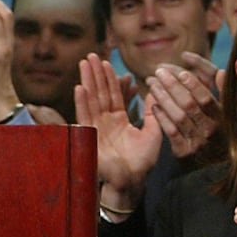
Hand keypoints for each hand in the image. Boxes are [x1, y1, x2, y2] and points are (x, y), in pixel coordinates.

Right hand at [74, 54, 160, 214]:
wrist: (132, 181)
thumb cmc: (142, 162)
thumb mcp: (153, 133)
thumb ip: (153, 112)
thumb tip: (156, 92)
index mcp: (119, 120)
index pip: (114, 95)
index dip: (110, 78)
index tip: (106, 62)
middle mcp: (105, 121)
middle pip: (100, 92)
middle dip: (95, 74)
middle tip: (91, 55)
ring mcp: (96, 127)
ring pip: (92, 99)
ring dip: (87, 81)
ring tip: (84, 63)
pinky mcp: (90, 136)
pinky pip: (86, 115)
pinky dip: (83, 102)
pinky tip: (80, 87)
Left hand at [146, 52, 221, 159]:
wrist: (214, 168)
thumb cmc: (218, 131)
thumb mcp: (226, 111)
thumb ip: (222, 91)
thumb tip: (220, 73)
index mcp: (225, 113)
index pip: (212, 87)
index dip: (199, 69)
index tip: (184, 56)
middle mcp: (214, 126)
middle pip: (192, 100)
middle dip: (173, 82)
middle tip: (159, 70)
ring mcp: (200, 140)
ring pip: (180, 114)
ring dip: (163, 96)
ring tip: (151, 82)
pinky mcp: (185, 151)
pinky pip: (171, 131)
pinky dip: (161, 115)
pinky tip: (152, 103)